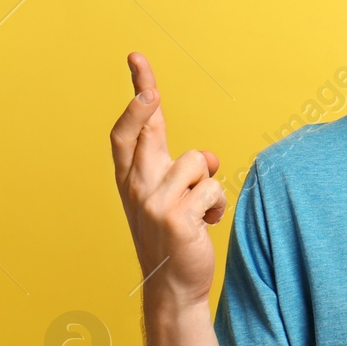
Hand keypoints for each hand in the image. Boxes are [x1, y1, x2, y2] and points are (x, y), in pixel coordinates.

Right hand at [109, 53, 226, 306]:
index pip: (128, 131)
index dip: (135, 96)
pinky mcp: (175, 218)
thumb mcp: (172, 198)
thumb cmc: (174, 236)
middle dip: (146, 104)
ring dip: (209, 184)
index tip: (137, 61)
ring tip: (201, 210)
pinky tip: (206, 225)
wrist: (173, 284)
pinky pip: (212, 189)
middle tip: (149, 89)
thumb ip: (183, 170)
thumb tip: (205, 157)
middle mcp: (136, 187)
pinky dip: (218, 205)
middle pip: (144, 133)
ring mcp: (153, 202)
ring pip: (197, 162)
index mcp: (132, 179)